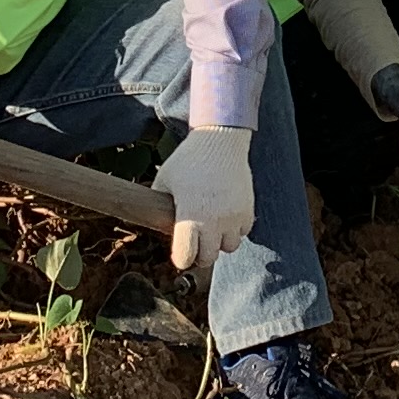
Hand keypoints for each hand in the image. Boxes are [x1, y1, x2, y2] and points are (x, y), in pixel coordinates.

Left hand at [155, 122, 255, 271]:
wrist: (220, 140)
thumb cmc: (188, 160)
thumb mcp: (164, 181)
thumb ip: (158, 206)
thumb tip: (151, 225)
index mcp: (189, 216)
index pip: (185, 257)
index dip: (181, 259)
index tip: (180, 253)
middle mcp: (214, 220)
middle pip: (209, 258)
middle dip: (201, 254)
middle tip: (196, 244)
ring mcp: (233, 216)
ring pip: (229, 247)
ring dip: (220, 242)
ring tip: (213, 227)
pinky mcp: (247, 209)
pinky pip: (244, 232)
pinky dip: (236, 229)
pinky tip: (226, 216)